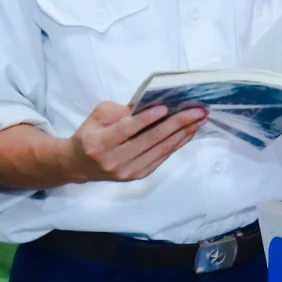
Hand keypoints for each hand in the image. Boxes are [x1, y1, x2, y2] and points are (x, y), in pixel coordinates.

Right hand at [66, 101, 205, 182]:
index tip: (165, 107)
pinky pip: (163, 157)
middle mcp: (114, 160)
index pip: (126, 130)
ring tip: (200, 118)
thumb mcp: (98, 116)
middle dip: (176, 124)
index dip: (146, 119)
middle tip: (196, 111)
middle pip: (149, 140)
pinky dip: (178, 143)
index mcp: (99, 143)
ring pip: (160, 149)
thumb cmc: (91, 135)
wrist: (81, 165)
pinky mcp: (139, 175)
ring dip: (183, 133)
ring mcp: (128, 171)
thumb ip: (120, 111)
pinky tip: (189, 131)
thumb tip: (150, 105)